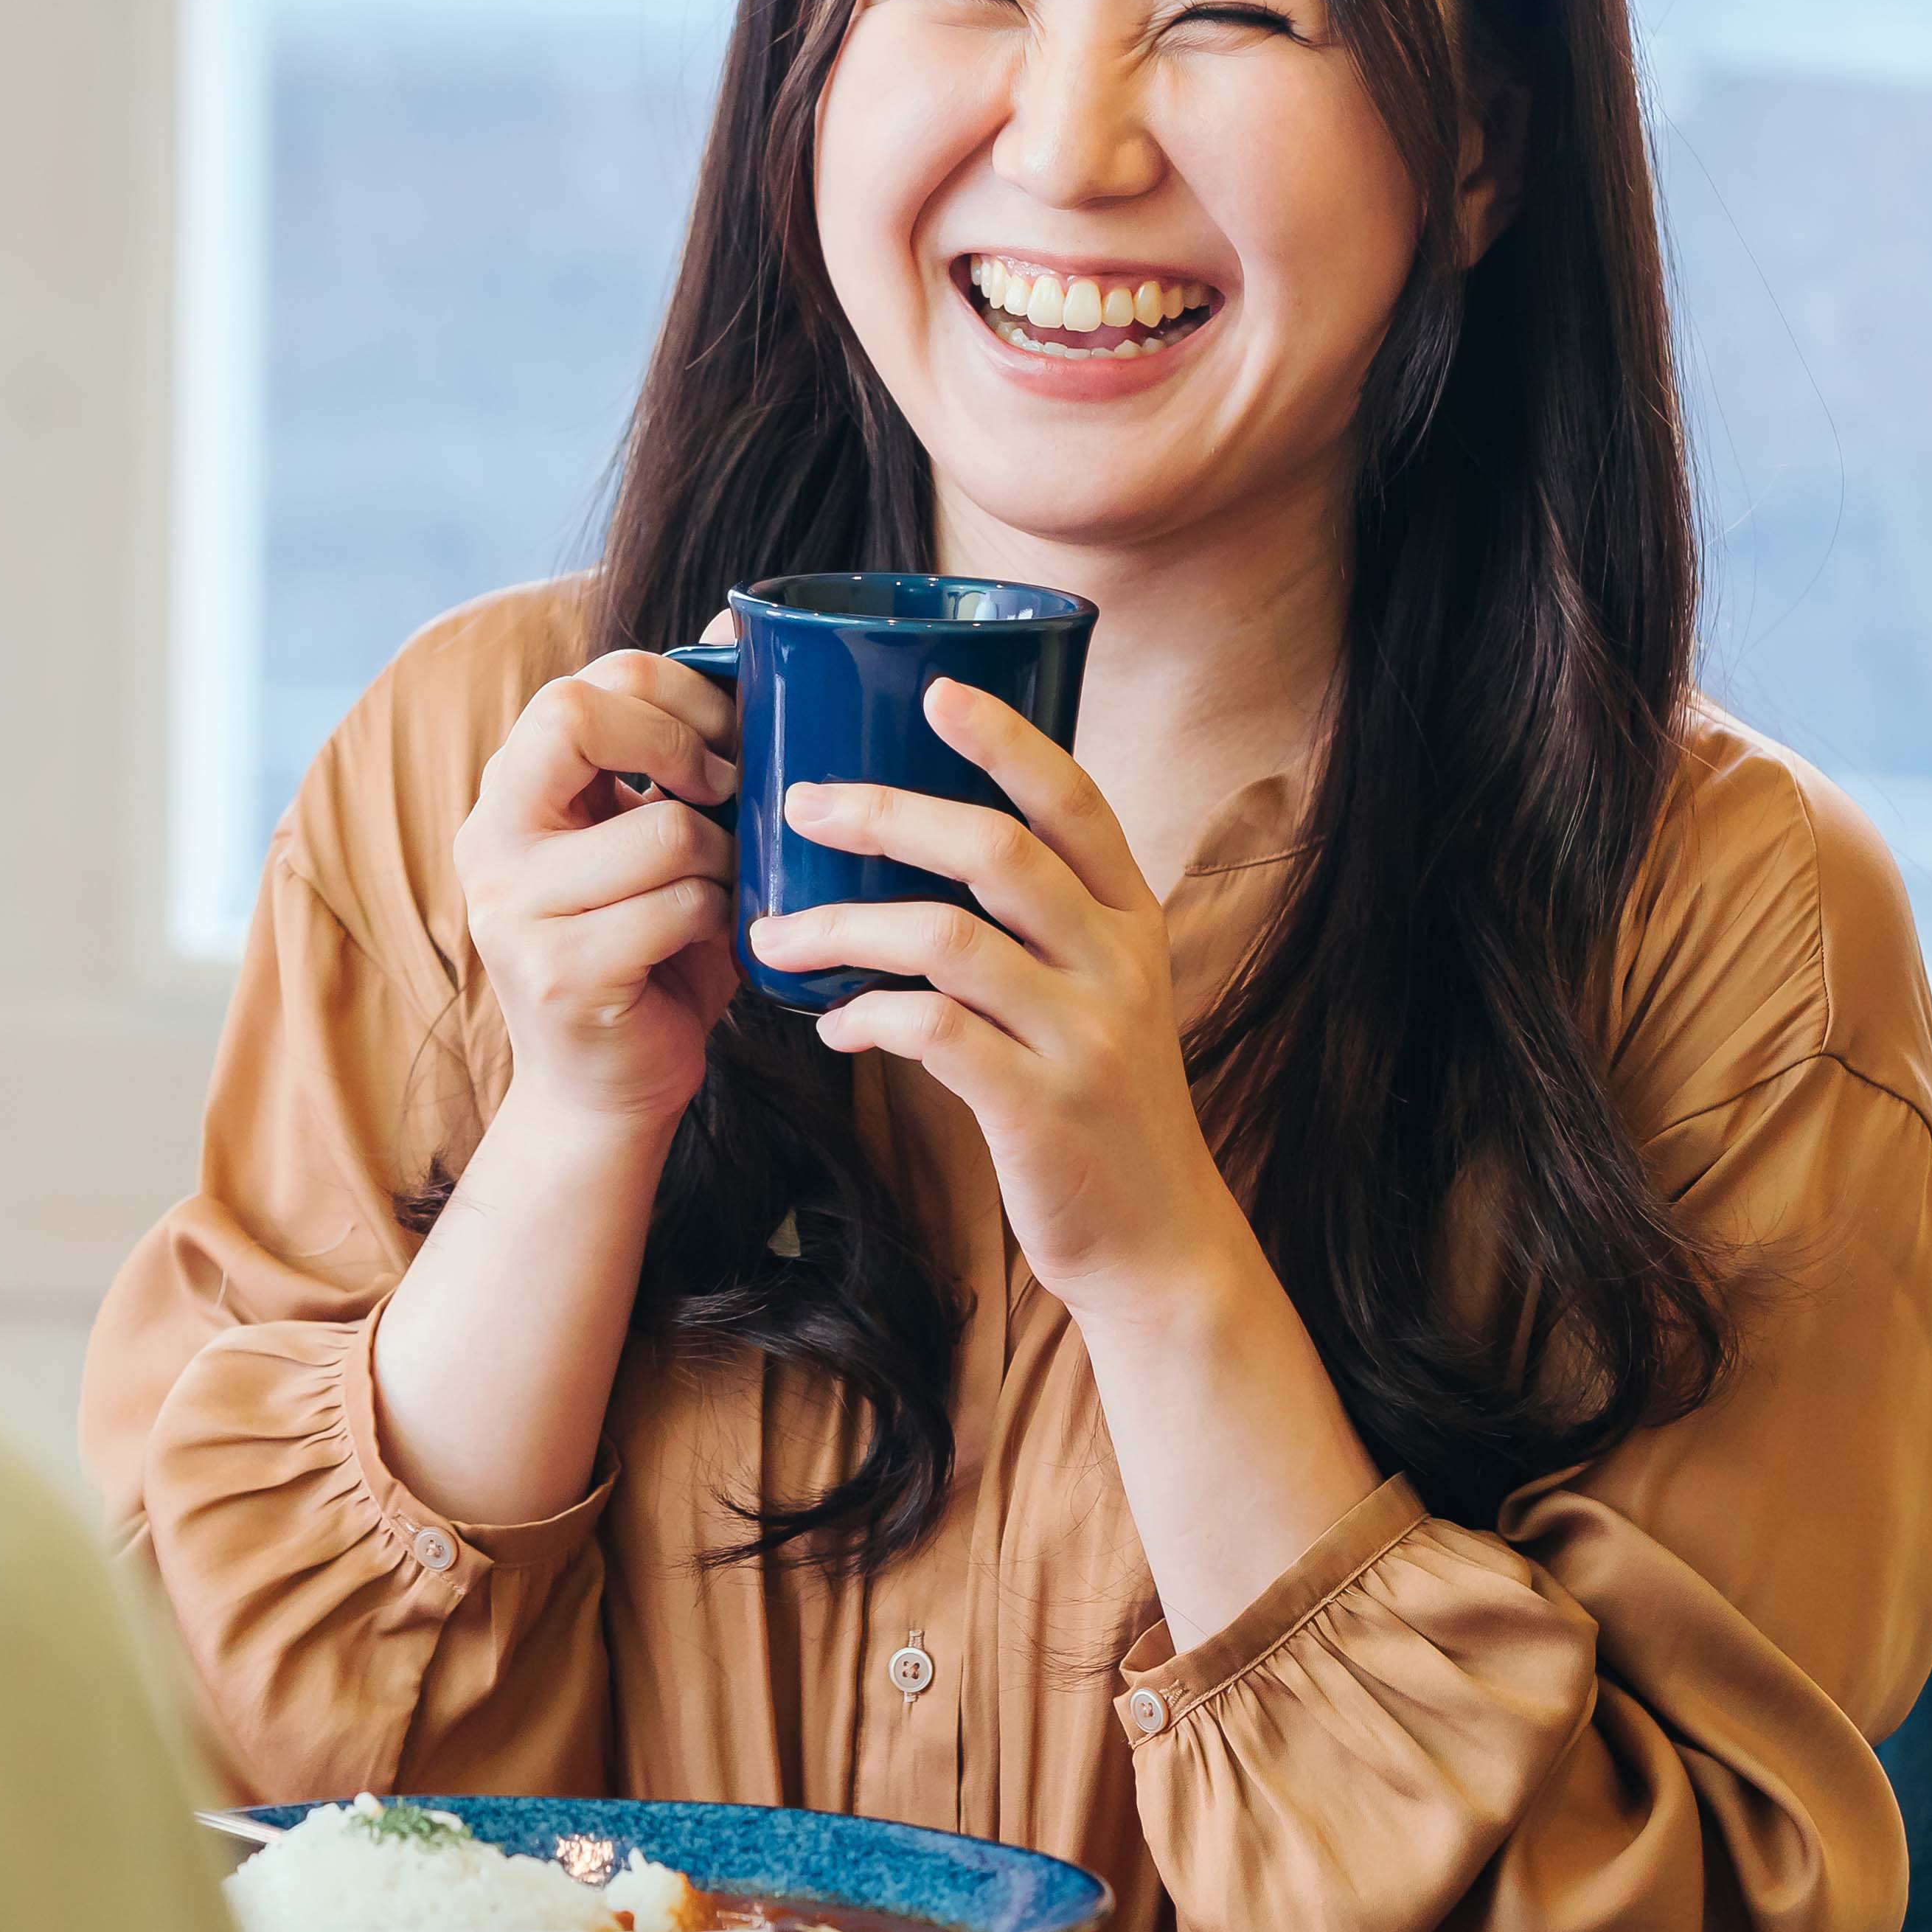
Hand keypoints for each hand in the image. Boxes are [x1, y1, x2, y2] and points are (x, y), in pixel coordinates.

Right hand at [456, 641, 741, 1132]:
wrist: (605, 1092)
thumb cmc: (650, 953)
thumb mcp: (660, 833)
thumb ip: (680, 741)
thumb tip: (738, 625)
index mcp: (509, 793)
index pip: (577, 687)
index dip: (670, 694)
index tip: (725, 739)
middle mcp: (490, 839)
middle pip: (578, 715)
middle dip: (682, 741)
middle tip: (728, 790)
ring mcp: (512, 908)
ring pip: (665, 828)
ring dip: (725, 860)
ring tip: (723, 891)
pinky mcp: (556, 971)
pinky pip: (679, 906)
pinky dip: (721, 920)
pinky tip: (715, 943)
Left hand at [747, 677, 1258, 1328]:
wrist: (1157, 1242)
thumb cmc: (1099, 1105)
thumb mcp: (1098, 993)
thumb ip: (1033, 924)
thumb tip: (913, 847)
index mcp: (1129, 919)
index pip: (1074, 801)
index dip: (1006, 739)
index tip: (934, 689)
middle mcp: (1117, 964)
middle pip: (998, 852)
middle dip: (888, 813)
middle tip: (801, 803)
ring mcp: (1084, 1036)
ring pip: (948, 940)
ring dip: (845, 927)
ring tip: (774, 934)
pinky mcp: (1041, 1109)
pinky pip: (936, 1035)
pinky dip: (869, 1018)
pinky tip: (832, 1025)